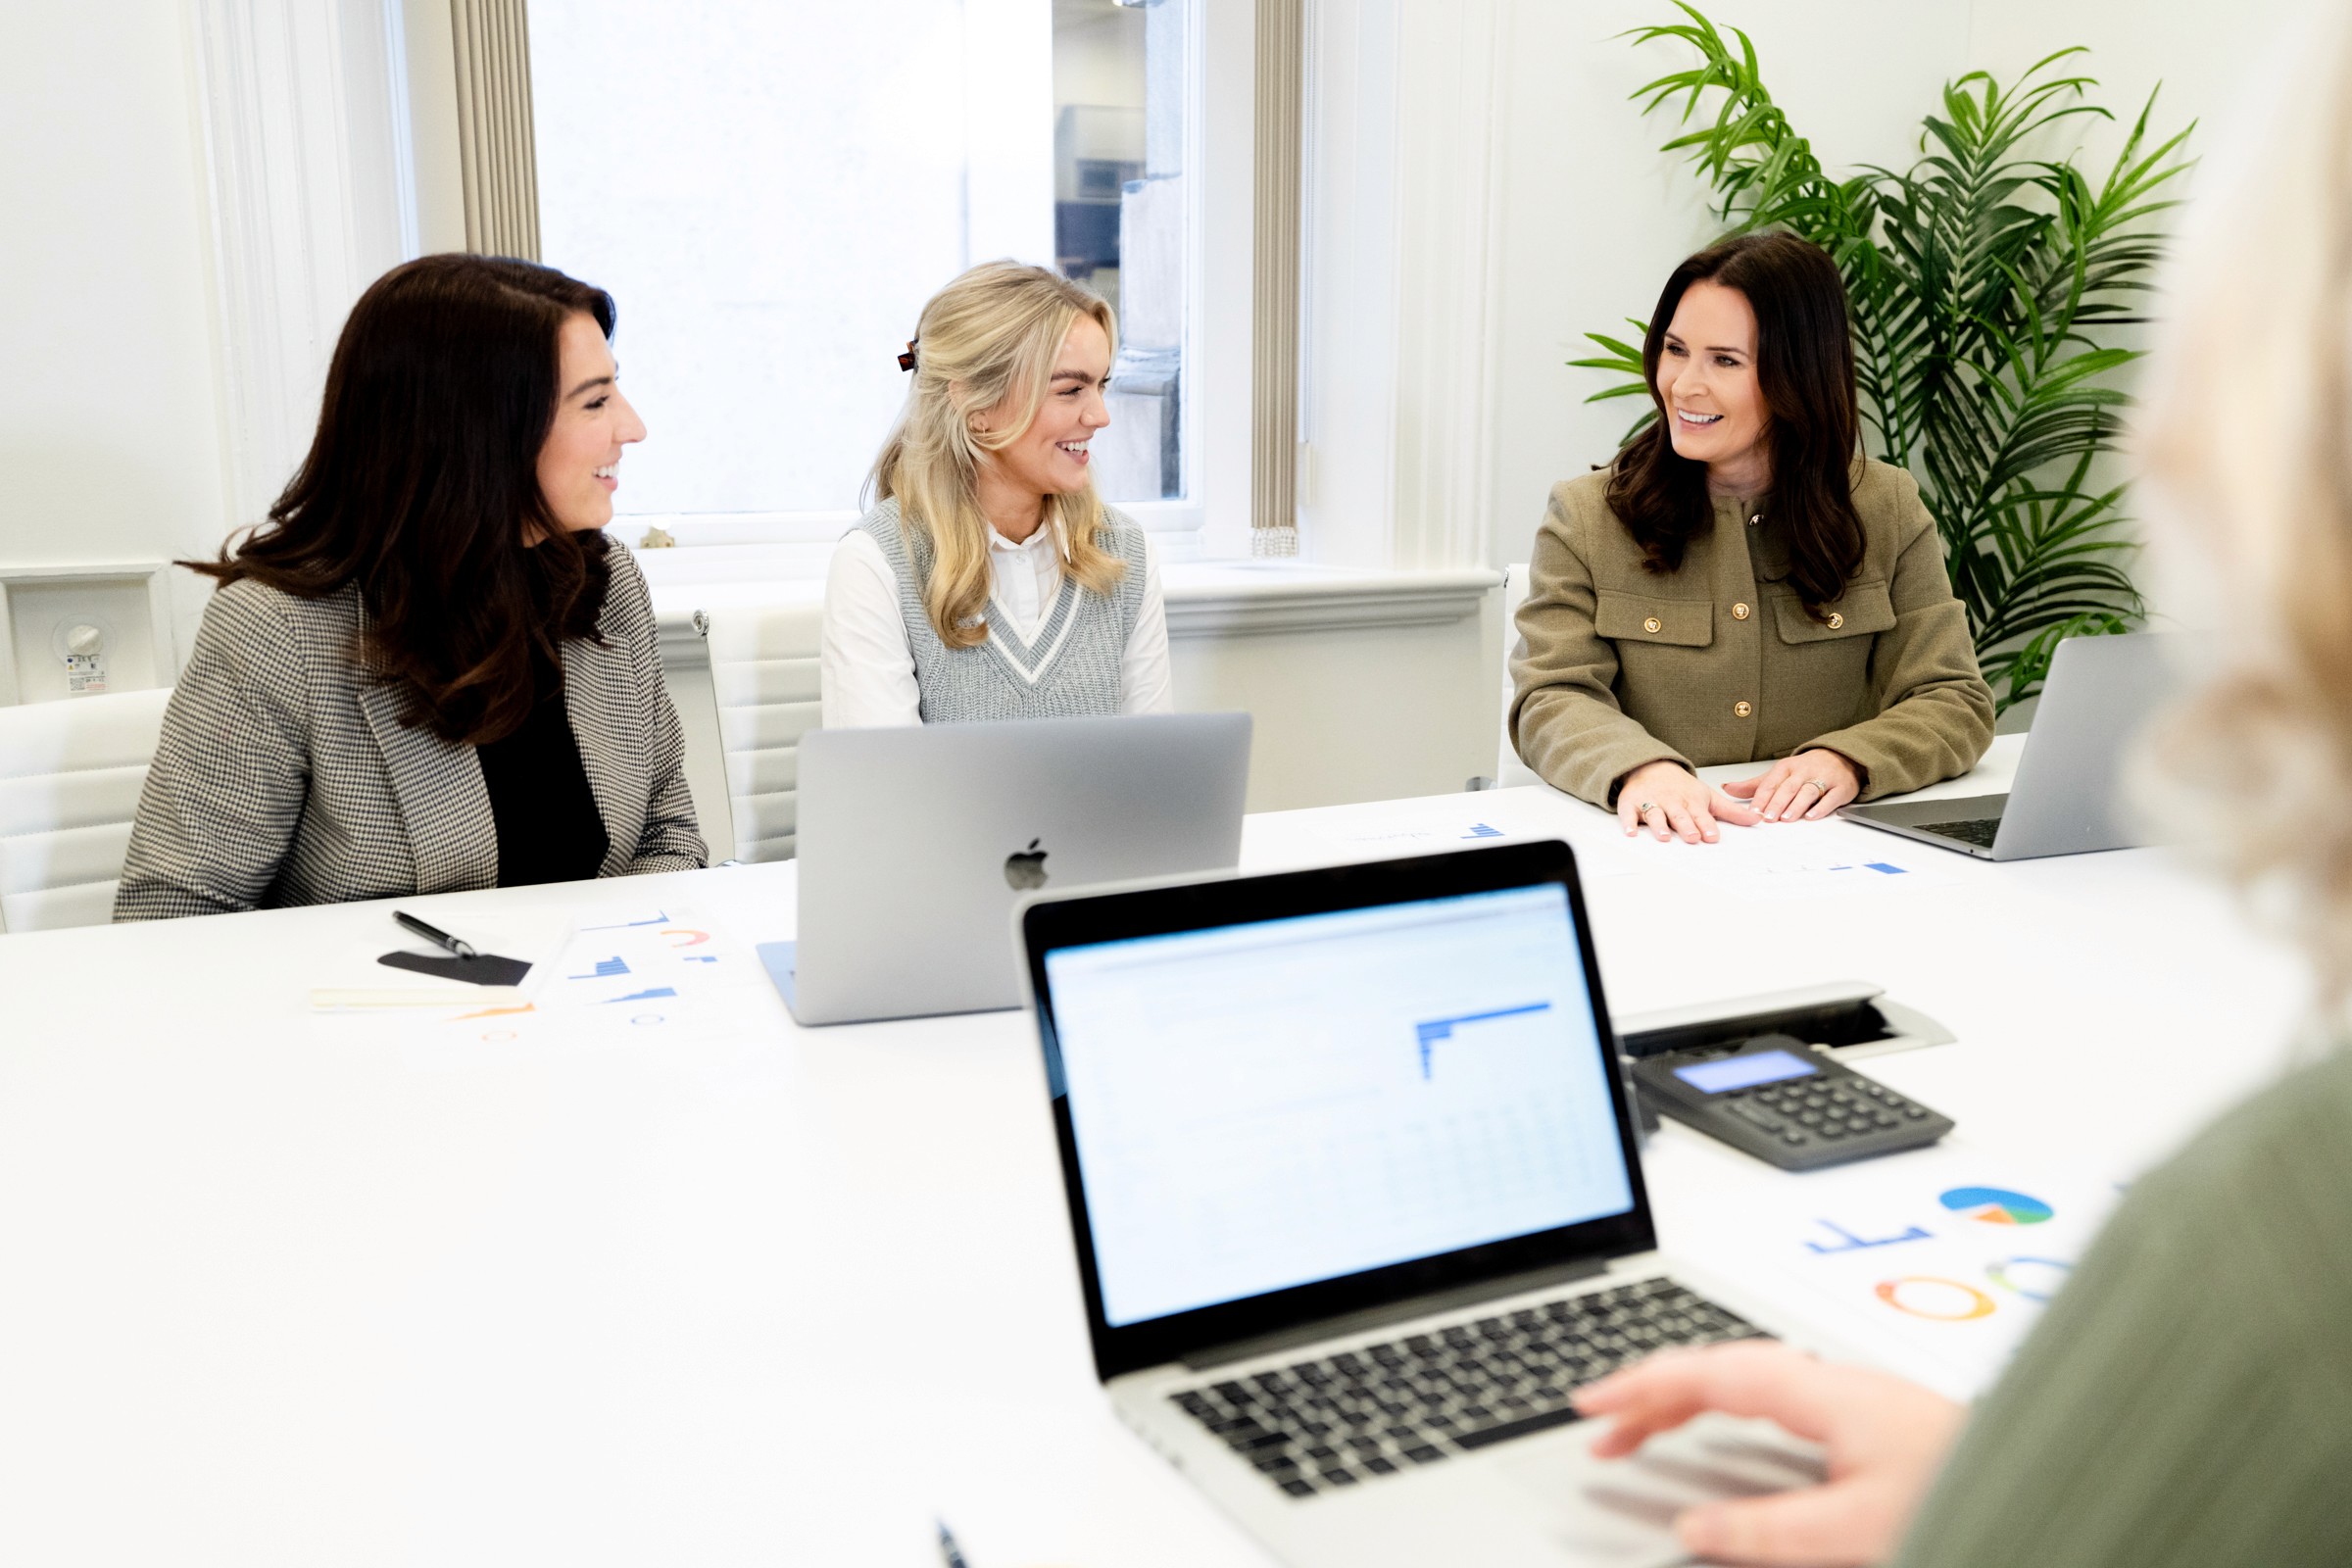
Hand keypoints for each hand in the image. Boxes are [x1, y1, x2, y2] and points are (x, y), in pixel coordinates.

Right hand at [1575, 1341, 1962, 1566]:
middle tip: (1600, 1430)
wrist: (2040, 1479)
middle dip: (1648, 1392)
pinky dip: (1721, 1408)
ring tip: (1640, 1431)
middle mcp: (1829, 1382)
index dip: (1639, 1386)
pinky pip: (1766, 1395)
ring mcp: (1846, 1394)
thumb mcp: (1859, 1531)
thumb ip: (1769, 1530)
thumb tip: (1694, 1525)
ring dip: (1682, 1400)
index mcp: (1819, 1392)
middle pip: (1715, 1368)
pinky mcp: (1861, 1414)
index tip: (1590, 1405)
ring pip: (1740, 1379)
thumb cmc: (1966, 1491)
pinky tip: (1716, 1430)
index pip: (1705, 1373)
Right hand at [1617, 760, 1761, 843]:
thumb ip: (1732, 812)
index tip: (1712, 837)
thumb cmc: (1681, 787)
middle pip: (1679, 814)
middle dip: (1685, 825)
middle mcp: (1671, 801)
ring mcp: (1651, 801)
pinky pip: (1628, 812)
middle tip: (1691, 837)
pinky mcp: (1632, 803)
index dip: (1706, 825)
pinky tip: (1631, 832)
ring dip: (1659, 825)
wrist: (1651, 766)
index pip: (1700, 815)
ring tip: (1664, 836)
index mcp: (1691, 801)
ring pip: (1655, 813)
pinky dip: (1628, 822)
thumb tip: (1757, 820)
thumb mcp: (1707, 796)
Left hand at [1724, 749, 1861, 821]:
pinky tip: (1811, 816)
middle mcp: (1804, 771)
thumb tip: (1728, 788)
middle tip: (1767, 817)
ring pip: (1808, 791)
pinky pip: (1830, 798)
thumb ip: (1755, 784)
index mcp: (1787, 767)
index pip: (1771, 782)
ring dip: (1796, 805)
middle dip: (1777, 803)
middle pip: (1788, 787)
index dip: (1761, 797)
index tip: (1752, 811)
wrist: (1841, 757)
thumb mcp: (1780, 773)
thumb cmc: (1806, 769)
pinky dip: (1821, 807)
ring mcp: (1824, 778)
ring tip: (1786, 819)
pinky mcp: (1840, 788)